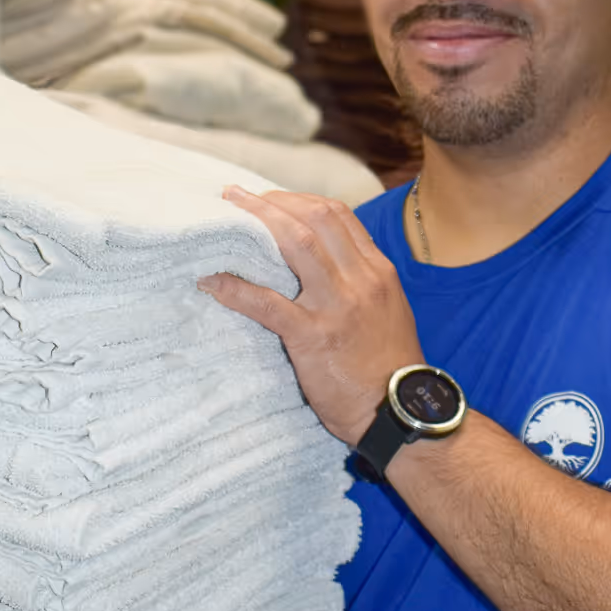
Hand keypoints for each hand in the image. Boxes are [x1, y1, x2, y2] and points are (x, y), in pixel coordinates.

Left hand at [198, 187, 423, 443]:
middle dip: (272, 201)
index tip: (272, 199)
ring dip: (254, 223)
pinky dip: (235, 288)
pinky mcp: (313, 336)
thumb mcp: (388, 311)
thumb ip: (362, 283)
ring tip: (224, 216)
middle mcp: (360, 280)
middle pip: (314, 217)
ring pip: (294, 244)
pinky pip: (267, 303)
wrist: (399, 412)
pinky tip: (211, 281)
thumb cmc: (389, 368)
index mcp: (378, 271)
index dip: (299, 199)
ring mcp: (337, 306)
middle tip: (238, 198)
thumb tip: (326, 265)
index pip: (338, 215)